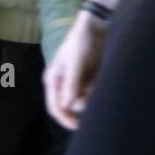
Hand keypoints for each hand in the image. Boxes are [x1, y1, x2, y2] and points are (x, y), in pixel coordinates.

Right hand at [43, 12, 107, 129]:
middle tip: (92, 94)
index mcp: (54, 80)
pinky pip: (94, 92)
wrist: (97, 27)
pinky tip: (101, 80)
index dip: (64, 118)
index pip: (55, 106)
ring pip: (85, 100)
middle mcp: (64, 83)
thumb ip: (72, 84)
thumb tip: (67, 107)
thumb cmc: (81, 42)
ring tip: (97, 82)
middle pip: (71, 106)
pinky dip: (98, 90)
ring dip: (92, 96)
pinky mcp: (91, 78)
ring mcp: (78, 81)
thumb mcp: (76, 63)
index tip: (77, 127)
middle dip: (83, 104)